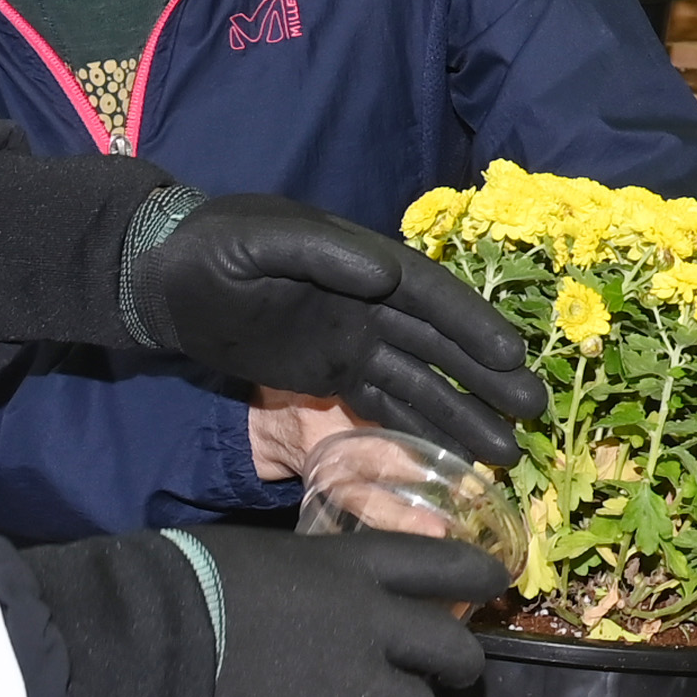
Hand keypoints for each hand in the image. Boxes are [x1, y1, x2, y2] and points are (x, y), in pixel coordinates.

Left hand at [126, 193, 541, 465]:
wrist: (162, 279)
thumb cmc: (211, 248)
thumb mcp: (259, 239)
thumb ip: (321, 253)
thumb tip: (384, 275)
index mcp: (363, 263)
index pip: (430, 297)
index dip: (473, 327)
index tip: (513, 358)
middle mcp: (372, 303)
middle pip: (441, 345)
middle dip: (487, 378)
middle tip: (534, 410)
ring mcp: (354, 341)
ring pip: (421, 382)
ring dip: (465, 414)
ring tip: (509, 450)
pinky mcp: (331, 373)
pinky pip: (384, 405)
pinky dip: (420, 429)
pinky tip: (454, 456)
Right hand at [172, 525, 503, 696]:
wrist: (153, 639)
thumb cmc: (187, 582)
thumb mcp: (268, 558)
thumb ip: (313, 581)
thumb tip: (311, 602)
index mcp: (356, 569)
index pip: (448, 564)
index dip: (478, 576)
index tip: (493, 584)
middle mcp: (377, 626)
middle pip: (458, 653)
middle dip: (460, 671)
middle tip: (446, 683)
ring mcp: (362, 691)